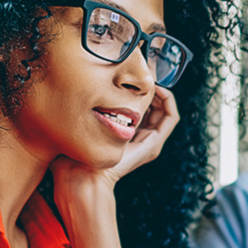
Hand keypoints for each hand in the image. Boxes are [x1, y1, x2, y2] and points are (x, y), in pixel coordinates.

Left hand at [51, 86, 179, 192]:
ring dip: (160, 91)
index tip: (131, 75)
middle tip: (143, 72)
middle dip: (151, 87)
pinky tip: (156, 88)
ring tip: (149, 78)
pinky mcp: (154, 143)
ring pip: (165, 109)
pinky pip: (171, 116)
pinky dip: (168, 100)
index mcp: (127, 135)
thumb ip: (85, 110)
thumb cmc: (76, 152)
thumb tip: (78, 88)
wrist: (83, 174)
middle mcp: (141, 139)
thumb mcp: (82, 124)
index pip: (142, 108)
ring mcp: (150, 142)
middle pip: (156, 107)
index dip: (141, 90)